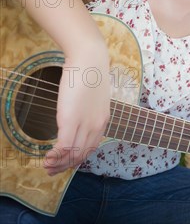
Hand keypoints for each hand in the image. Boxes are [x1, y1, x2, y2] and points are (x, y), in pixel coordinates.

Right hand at [44, 50, 110, 175]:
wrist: (90, 59)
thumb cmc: (90, 73)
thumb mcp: (93, 96)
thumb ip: (87, 108)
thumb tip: (77, 113)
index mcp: (103, 121)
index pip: (91, 148)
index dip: (77, 158)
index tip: (65, 162)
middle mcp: (97, 126)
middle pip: (82, 155)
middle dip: (66, 165)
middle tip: (52, 169)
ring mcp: (85, 124)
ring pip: (73, 154)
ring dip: (59, 164)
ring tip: (47, 166)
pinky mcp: (71, 120)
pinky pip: (64, 147)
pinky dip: (55, 156)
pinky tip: (47, 158)